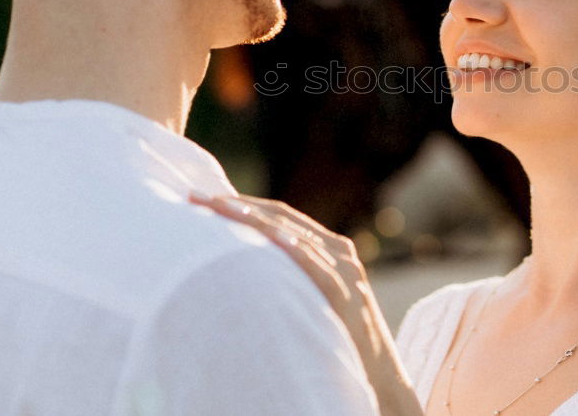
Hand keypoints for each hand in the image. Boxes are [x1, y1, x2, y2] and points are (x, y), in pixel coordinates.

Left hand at [189, 193, 422, 415]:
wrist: (380, 379)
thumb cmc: (339, 342)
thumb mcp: (315, 299)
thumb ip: (292, 278)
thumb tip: (241, 268)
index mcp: (332, 249)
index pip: (282, 216)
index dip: (244, 204)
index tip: (205, 199)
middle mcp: (340, 254)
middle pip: (282, 218)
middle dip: (238, 206)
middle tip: (196, 198)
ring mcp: (345, 272)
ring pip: (292, 234)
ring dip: (250, 219)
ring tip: (216, 208)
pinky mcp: (345, 296)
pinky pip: (314, 266)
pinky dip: (291, 248)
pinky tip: (265, 237)